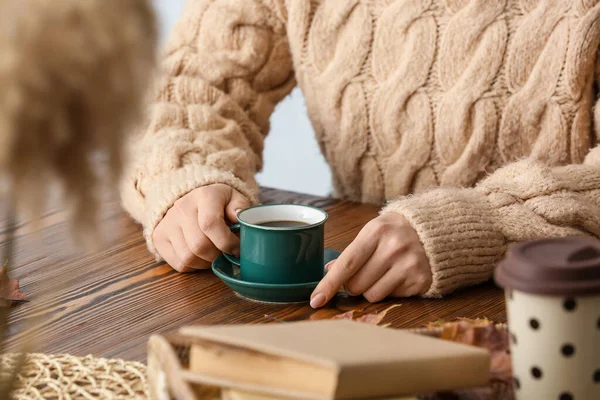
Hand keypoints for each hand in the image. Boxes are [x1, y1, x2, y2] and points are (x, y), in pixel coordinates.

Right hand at [152, 184, 250, 271]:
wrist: (194, 200)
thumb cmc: (220, 203)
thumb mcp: (235, 199)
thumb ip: (240, 209)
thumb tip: (239, 218)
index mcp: (204, 195)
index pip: (210, 224)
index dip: (226, 242)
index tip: (237, 249)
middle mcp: (182, 207)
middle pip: (199, 245)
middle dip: (218, 255)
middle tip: (226, 254)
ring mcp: (167, 223)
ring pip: (188, 257)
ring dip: (206, 263)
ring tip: (214, 254)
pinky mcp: (159, 237)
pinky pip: (179, 264)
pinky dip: (194, 266)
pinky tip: (201, 256)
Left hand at [310, 213, 431, 307]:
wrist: (436, 229)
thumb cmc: (396, 231)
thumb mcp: (373, 232)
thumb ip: (352, 252)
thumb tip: (328, 271)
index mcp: (376, 231)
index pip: (347, 263)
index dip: (329, 284)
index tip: (316, 299)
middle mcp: (393, 248)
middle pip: (356, 285)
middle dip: (353, 285)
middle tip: (364, 272)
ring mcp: (409, 265)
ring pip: (372, 295)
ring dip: (371, 290)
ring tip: (383, 272)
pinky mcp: (420, 280)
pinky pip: (391, 298)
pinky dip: (390, 290)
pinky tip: (398, 275)